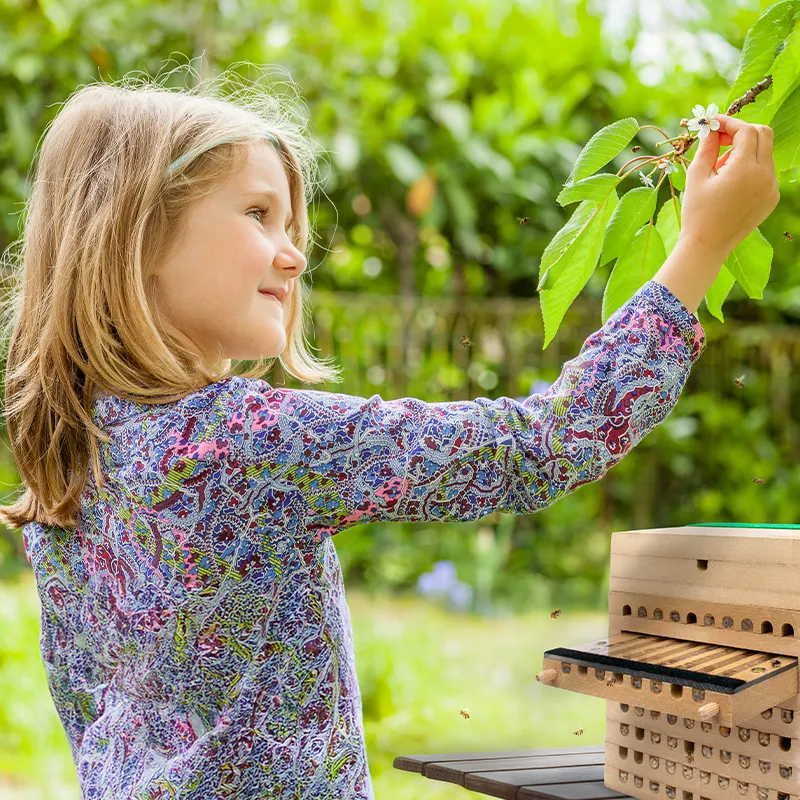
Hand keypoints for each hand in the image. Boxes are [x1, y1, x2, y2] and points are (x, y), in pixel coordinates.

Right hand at [677, 113, 779, 260]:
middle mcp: (764, 176)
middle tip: (720, 140)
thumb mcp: (696, 176)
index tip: (713, 124)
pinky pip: (765, 171)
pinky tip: (730, 184)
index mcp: (744, 169)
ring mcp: (771, 187)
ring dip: (745, 152)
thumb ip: (707, 147)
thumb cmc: (697, 212)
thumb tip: (712, 128)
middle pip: (763, 134)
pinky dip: (750, 168)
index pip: (745, 131)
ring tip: (721, 169)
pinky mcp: (771, 198)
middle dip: (742, 132)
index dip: (729, 123)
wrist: (707, 246)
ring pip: (765, 153)